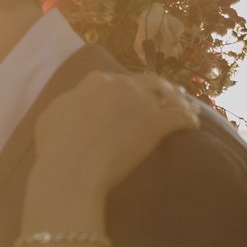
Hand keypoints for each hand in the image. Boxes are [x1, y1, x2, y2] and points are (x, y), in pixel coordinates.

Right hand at [35, 72, 199, 193]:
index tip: (135, 93)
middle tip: (171, 95)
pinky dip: (189, 119)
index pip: (118, 79)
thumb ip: (69, 103)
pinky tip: (194, 125)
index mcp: (95, 81)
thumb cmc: (56, 147)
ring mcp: (141, 103)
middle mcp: (120, 85)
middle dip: (160, 88)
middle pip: (148, 82)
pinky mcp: (156, 123)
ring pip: (168, 95)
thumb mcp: (51, 116)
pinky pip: (180, 117)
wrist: (72, 167)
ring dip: (179, 99)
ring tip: (188, 106)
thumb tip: (76, 102)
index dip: (129, 87)